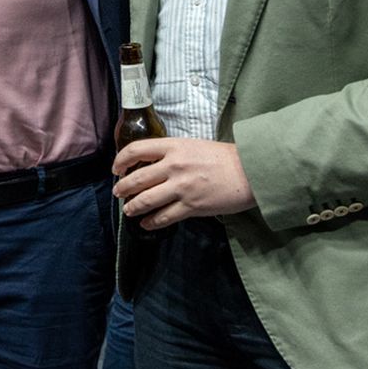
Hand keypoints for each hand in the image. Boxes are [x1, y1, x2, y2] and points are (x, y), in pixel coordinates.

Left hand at [112, 137, 255, 229]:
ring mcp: (182, 187)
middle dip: (122, 188)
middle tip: (118, 192)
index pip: (136, 149)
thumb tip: (153, 164)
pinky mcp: (192, 206)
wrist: (251, 171)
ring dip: (133, 207)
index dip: (121, 160)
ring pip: (146, 200)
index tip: (116, 168)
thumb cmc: (225, 157)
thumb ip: (173, 153)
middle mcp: (173, 166)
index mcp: (174, 147)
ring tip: (129, 210)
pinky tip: (147, 223)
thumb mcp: (194, 145)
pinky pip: (164, 217)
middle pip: (136, 178)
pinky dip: (152, 222)